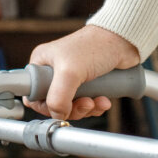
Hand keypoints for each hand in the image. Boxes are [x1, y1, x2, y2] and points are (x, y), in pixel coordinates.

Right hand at [24, 25, 139, 120]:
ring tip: (97, 101)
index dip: (45, 106)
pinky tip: (104, 100)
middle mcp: (54, 71)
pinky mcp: (88, 84)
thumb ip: (58, 97)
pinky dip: (95, 106)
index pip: (33, 94)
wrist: (124, 42)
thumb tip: (57, 115)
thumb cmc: (95, 46)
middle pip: (54, 104)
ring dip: (86, 108)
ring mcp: (72, 78)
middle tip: (85, 104)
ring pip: (72, 106)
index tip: (60, 107)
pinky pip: (86, 104)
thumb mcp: (70, 71)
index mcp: (42, 63)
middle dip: (72, 109)